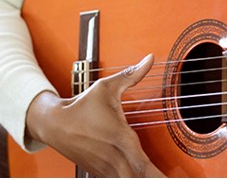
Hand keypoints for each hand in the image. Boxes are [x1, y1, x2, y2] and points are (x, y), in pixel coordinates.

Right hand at [25, 53, 165, 176]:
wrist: (54, 124)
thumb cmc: (81, 106)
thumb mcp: (106, 88)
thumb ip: (131, 75)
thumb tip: (149, 59)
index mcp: (119, 139)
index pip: (142, 165)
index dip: (157, 176)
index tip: (172, 179)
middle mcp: (114, 157)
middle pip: (138, 178)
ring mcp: (106, 167)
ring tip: (162, 179)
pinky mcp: (100, 171)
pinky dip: (129, 179)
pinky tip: (140, 177)